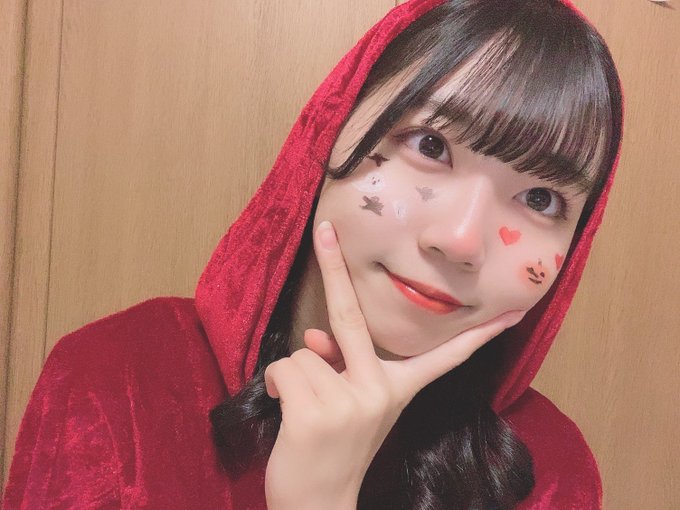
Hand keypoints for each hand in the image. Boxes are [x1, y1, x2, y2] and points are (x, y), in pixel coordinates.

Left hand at [263, 220, 523, 509]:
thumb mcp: (348, 406)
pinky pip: (285, 368)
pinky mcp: (317, 411)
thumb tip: (314, 334)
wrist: (319, 505)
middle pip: (351, 315)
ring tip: (302, 408)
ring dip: (294, 376)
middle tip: (324, 228)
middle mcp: (380, 390)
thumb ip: (338, 366)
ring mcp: (351, 400)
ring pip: (304, 353)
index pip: (443, 358)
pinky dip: (277, 385)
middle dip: (334, 266)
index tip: (510, 313)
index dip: (476, 335)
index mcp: (397, 390)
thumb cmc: (333, 450)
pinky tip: (286, 411)